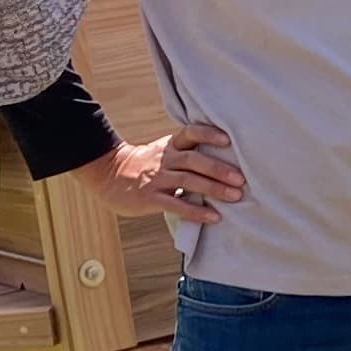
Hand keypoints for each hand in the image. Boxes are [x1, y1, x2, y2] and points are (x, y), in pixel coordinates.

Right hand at [98, 123, 243, 223]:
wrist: (109, 175)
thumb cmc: (147, 165)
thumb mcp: (165, 151)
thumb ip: (189, 153)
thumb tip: (226, 160)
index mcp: (171, 145)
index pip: (190, 133)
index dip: (208, 135)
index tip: (227, 140)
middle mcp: (165, 159)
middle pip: (193, 160)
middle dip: (218, 169)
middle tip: (240, 179)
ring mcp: (157, 178)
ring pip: (187, 181)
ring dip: (213, 189)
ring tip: (235, 196)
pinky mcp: (150, 198)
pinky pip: (175, 204)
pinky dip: (196, 211)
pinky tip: (213, 217)